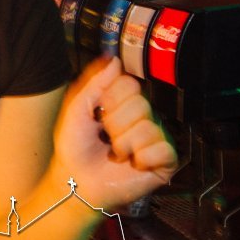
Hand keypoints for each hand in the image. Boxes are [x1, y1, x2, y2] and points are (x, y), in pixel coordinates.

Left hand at [53, 57, 176, 210]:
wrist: (77, 180)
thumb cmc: (75, 147)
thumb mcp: (76, 109)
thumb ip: (94, 82)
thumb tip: (114, 59)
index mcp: (122, 103)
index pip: (130, 83)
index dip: (111, 98)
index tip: (98, 112)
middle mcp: (141, 117)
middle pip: (140, 103)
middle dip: (115, 123)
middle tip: (106, 136)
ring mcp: (154, 138)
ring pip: (148, 127)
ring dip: (125, 143)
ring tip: (117, 152)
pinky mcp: (164, 160)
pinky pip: (163, 148)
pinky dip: (143, 158)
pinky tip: (134, 163)